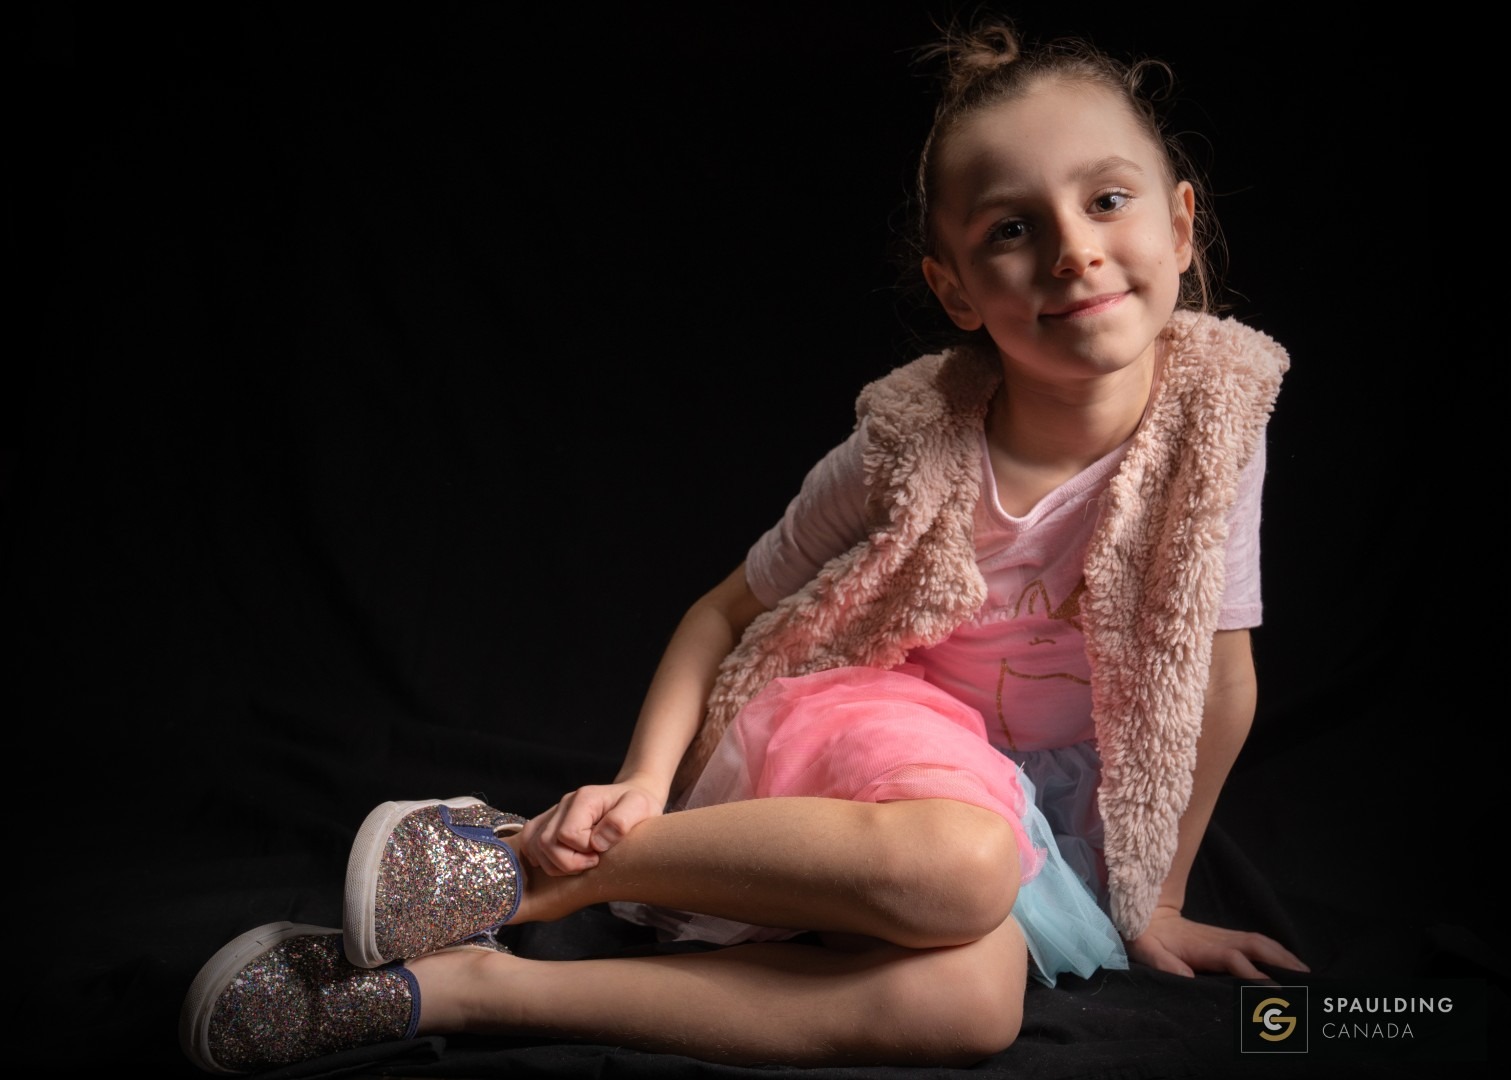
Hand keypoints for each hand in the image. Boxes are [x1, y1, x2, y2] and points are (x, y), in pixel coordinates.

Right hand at [519, 780, 663, 876]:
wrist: (633, 797)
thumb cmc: (638, 805)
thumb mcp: (640, 808)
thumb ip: (620, 821)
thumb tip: (597, 842)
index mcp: (584, 798)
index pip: (567, 834)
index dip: (583, 851)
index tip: (601, 851)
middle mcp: (564, 803)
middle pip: (545, 842)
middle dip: (567, 862)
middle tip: (591, 862)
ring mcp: (554, 812)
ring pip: (534, 845)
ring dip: (554, 864)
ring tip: (578, 863)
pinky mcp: (550, 822)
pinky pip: (529, 841)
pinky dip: (538, 857)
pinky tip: (558, 861)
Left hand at [1125, 906, 1308, 978]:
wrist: (1146, 915)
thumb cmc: (1147, 937)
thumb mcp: (1148, 951)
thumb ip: (1164, 964)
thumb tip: (1186, 978)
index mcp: (1204, 947)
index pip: (1235, 960)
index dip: (1254, 975)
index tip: (1275, 991)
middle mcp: (1219, 939)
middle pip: (1256, 947)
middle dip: (1281, 961)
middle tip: (1305, 979)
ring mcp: (1223, 935)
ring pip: (1259, 942)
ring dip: (1283, 954)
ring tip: (1304, 972)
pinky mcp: (1224, 936)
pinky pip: (1255, 941)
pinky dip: (1275, 949)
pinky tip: (1287, 960)